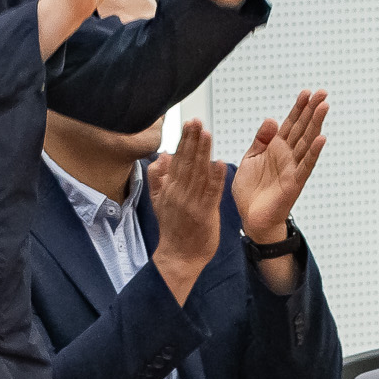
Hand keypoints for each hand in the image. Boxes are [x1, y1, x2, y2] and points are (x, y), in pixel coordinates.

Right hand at [146, 121, 220, 298]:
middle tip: (197, 121)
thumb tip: (163, 156)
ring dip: (202, 153)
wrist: (178, 256)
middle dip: (192, 140)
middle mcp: (179, 194)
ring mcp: (191, 204)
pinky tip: (219, 163)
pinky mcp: (204, 214)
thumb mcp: (159, 202)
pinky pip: (210, 193)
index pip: (177, 160)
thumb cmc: (173, 229)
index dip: (184, 141)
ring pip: (198, 174)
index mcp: (169, 189)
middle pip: (186, 163)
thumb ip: (159, 178)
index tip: (189, 124)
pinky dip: (215, 178)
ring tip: (207, 134)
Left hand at [232, 90, 327, 241]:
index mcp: (276, 148)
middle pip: (302, 128)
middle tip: (322, 92)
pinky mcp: (294, 182)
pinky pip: (306, 165)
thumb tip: (272, 119)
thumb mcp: (250, 159)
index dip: (298, 108)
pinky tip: (321, 138)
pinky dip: (314, 152)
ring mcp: (293, 167)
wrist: (251, 217)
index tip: (306, 93)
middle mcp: (287, 155)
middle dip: (311, 110)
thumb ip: (260, 139)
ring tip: (324, 106)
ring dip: (316, 124)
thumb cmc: (251, 191)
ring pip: (307, 142)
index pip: (290, 123)